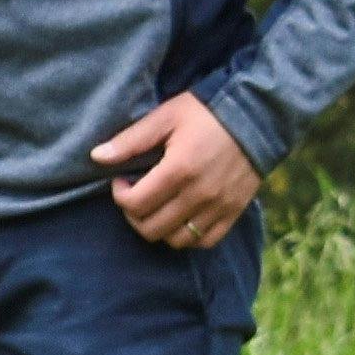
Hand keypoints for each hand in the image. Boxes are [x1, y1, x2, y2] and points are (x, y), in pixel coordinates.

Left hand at [96, 91, 256, 249]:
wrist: (257, 116)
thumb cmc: (206, 113)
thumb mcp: (166, 117)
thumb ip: (130, 140)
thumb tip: (96, 156)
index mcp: (179, 170)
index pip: (136, 204)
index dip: (120, 195)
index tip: (122, 180)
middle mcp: (200, 194)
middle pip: (152, 228)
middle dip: (134, 214)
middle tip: (136, 195)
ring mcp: (219, 207)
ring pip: (176, 240)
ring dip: (159, 228)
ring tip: (157, 207)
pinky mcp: (234, 212)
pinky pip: (206, 241)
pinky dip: (188, 237)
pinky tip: (180, 218)